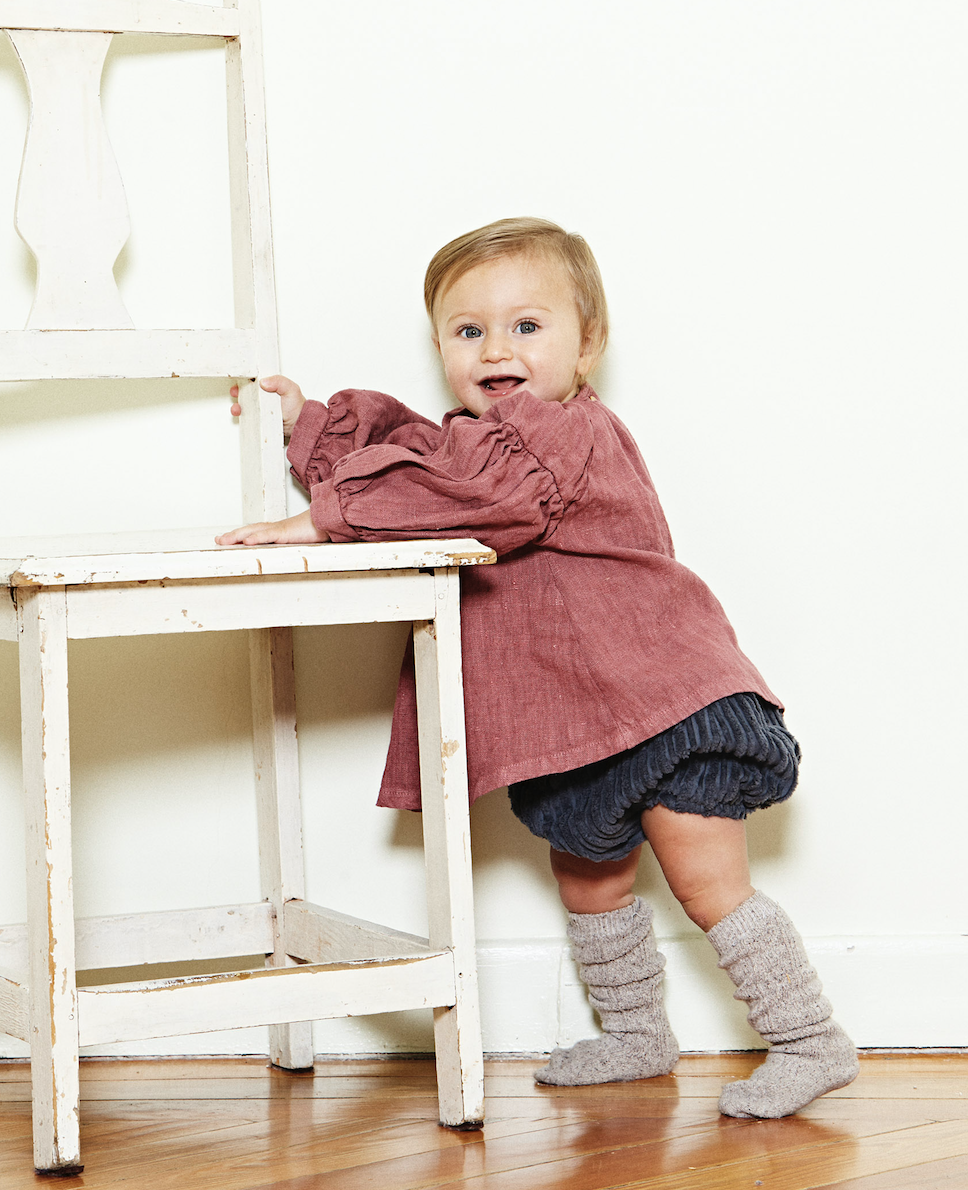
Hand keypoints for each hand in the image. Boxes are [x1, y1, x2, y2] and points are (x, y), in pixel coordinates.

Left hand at [215, 510, 329, 545]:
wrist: (330, 520)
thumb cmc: (318, 530)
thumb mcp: (301, 541)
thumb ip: (292, 545)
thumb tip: (287, 555)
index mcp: (278, 530)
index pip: (255, 532)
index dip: (240, 534)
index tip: (227, 539)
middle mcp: (275, 528)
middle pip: (249, 530)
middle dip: (232, 535)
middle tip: (218, 540)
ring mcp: (279, 529)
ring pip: (254, 531)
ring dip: (237, 536)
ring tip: (223, 540)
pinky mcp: (286, 532)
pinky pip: (268, 535)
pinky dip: (256, 538)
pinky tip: (246, 542)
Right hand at [230, 375, 306, 437]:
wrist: (299, 426)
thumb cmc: (298, 407)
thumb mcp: (291, 389)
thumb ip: (279, 382)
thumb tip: (263, 382)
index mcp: (269, 386)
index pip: (254, 380)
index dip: (245, 378)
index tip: (240, 379)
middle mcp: (262, 397)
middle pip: (245, 392)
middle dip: (237, 391)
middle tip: (235, 392)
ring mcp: (259, 409)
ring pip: (243, 405)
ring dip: (237, 406)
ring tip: (237, 408)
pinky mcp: (258, 420)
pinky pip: (247, 417)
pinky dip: (242, 417)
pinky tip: (241, 416)